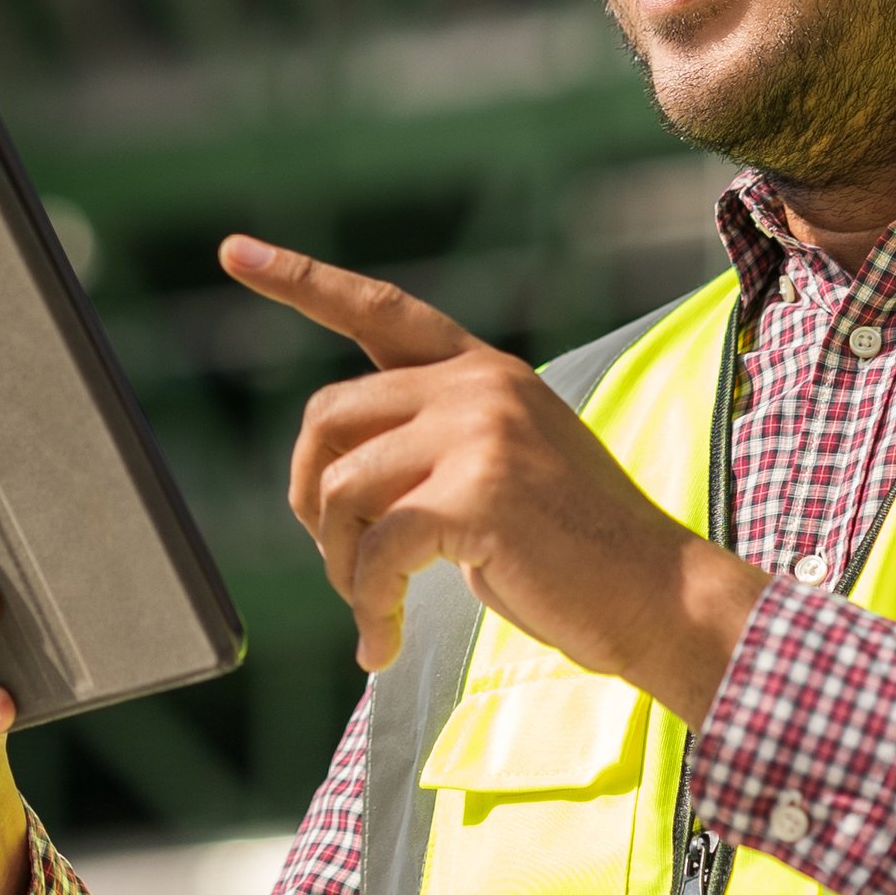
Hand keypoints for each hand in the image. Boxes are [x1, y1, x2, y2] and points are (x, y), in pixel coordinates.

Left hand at [221, 236, 761, 719]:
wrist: (662, 597)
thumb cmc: (579, 553)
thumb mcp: (505, 469)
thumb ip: (434, 448)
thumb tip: (338, 480)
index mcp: (485, 372)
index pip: (379, 310)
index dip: (301, 281)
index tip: (233, 251)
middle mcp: (480, 386)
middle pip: (329, 418)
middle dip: (312, 499)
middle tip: (340, 561)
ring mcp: (481, 434)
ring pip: (343, 488)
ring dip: (340, 564)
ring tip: (373, 606)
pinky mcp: (479, 494)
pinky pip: (376, 551)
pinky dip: (367, 606)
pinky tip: (381, 643)